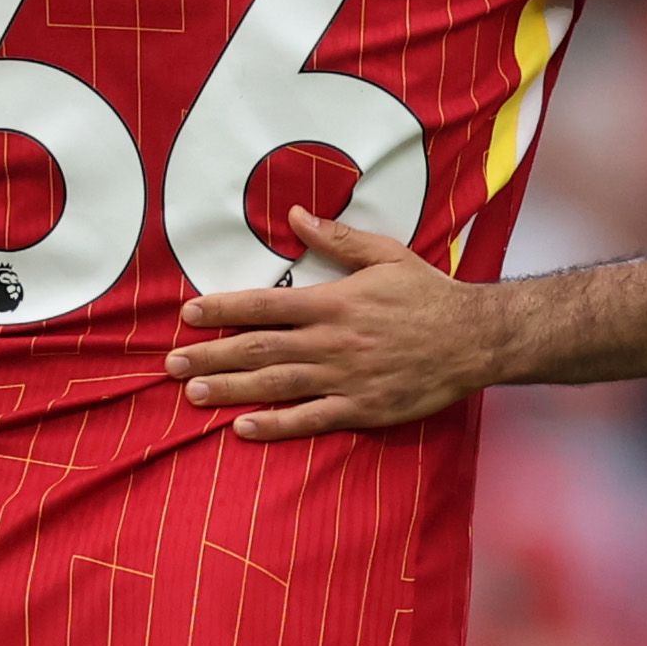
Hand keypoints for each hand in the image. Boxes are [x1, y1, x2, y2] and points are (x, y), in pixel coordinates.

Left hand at [170, 209, 504, 439]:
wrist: (475, 338)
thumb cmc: (429, 294)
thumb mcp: (385, 254)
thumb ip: (337, 238)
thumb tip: (295, 217)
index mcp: (333, 302)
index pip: (264, 305)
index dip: (222, 309)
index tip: (187, 314)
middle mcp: (331, 341)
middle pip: (258, 349)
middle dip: (210, 356)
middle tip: (171, 365)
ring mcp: (345, 378)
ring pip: (276, 385)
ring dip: (231, 390)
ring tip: (193, 394)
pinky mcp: (362, 408)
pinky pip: (311, 419)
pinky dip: (275, 425)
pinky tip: (243, 428)